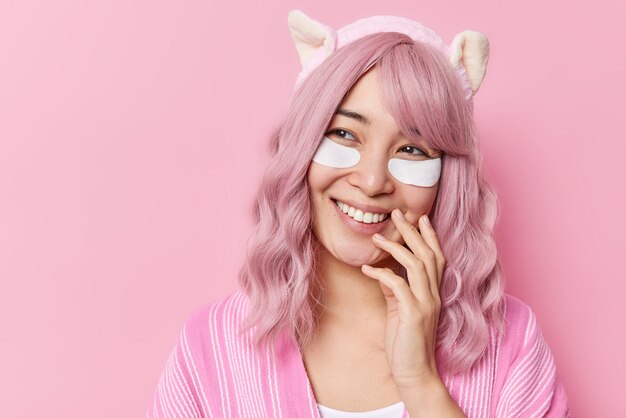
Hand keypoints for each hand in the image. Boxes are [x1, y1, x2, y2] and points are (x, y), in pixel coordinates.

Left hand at [361, 208, 445, 389]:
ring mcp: (425, 304)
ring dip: (396, 248)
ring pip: (417, 265)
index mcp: (432, 293)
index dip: (429, 236)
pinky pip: (398, 285)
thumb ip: (396, 291)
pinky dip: (382, 273)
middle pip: (427, 254)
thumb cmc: (405, 343)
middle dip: (413, 232)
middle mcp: (433, 295)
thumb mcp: (400, 311)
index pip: (436, 257)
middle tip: (398, 213)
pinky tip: (366, 268)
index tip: (420, 216)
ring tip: (377, 236)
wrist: (414, 373)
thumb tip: (385, 273)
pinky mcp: (414, 314)